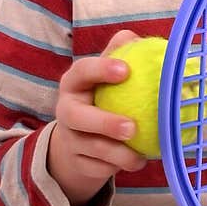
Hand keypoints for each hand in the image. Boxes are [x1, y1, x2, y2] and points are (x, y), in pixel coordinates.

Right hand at [47, 29, 148, 205]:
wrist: (78, 138)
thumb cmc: (101, 97)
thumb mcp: (106, 74)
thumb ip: (119, 53)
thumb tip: (137, 38)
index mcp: (74, 83)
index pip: (82, 71)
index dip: (101, 69)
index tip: (125, 70)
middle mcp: (66, 110)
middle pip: (78, 117)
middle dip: (104, 123)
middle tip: (132, 127)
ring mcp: (70, 138)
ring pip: (92, 148)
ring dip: (118, 154)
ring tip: (140, 156)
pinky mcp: (77, 162)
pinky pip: (97, 167)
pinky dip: (117, 167)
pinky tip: (137, 162)